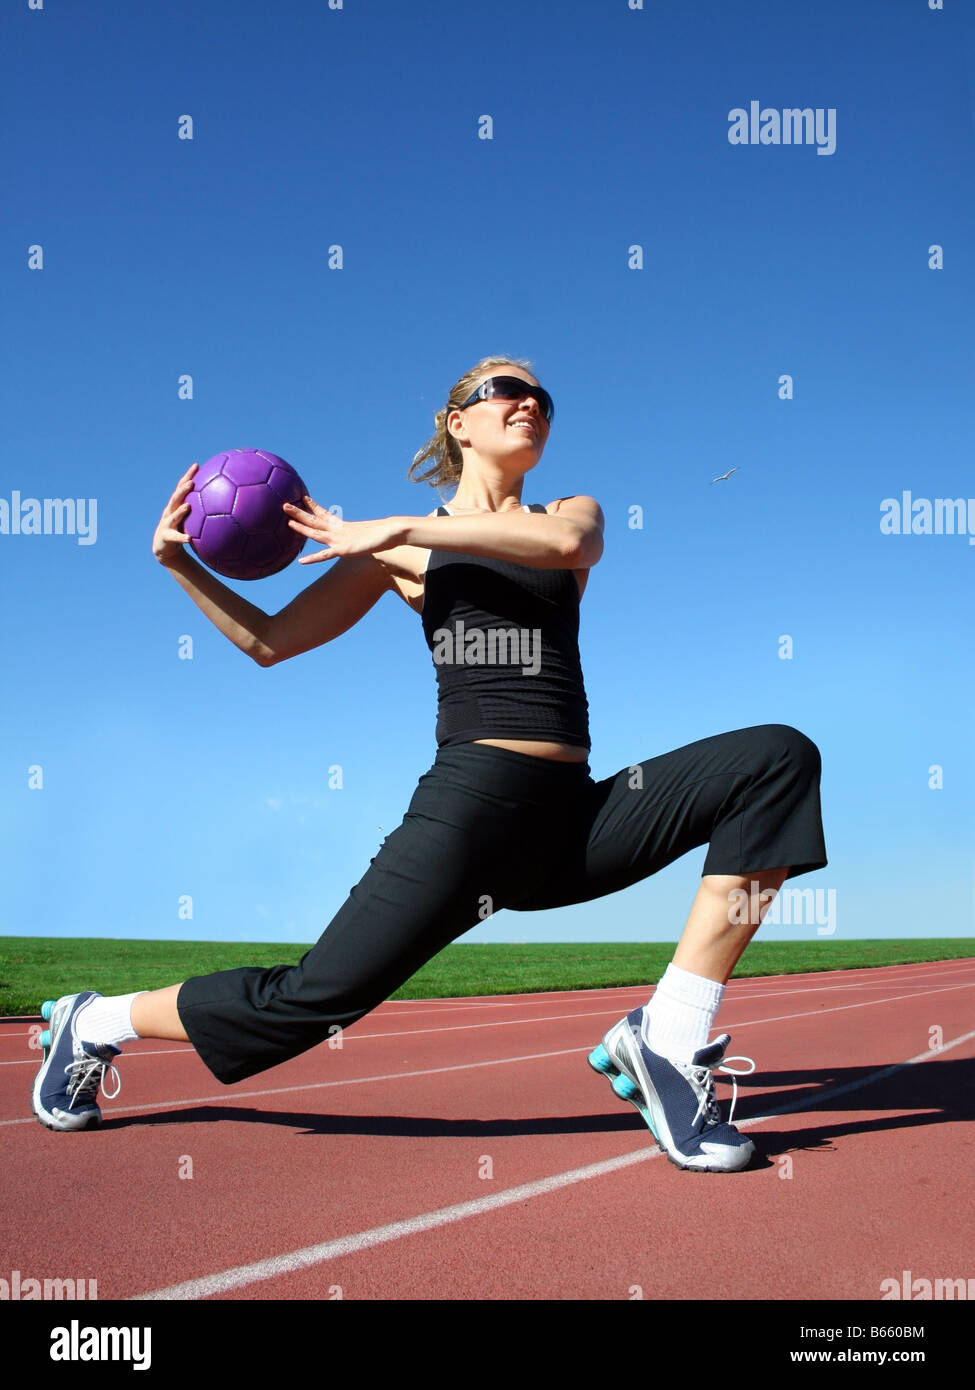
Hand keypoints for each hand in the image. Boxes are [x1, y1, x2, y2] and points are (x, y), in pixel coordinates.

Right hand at [152, 463, 197, 566]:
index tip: (196, 465)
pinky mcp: (166, 537)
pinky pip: (175, 537)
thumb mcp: (193, 520)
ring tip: (187, 506)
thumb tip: (229, 505)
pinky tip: (190, 538)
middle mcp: (170, 512)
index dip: (188, 476)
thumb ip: (205, 511)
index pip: (182, 487)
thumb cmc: (182, 530)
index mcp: (177, 505)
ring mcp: (166, 524)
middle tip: (191, 483)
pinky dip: (182, 537)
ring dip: (180, 511)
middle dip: (182, 489)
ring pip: (173, 516)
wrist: (165, 547)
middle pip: (175, 498)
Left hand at [284, 497, 401, 562]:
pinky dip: (313, 558)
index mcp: (343, 525)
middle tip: (285, 504)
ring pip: (315, 533)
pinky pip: (325, 555)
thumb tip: (369, 532)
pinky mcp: (344, 550)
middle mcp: (338, 530)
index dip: (313, 507)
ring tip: (287, 519)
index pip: (324, 514)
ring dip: (301, 526)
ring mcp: (340, 540)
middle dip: (299, 512)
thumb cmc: (386, 533)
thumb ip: (363, 533)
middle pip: (314, 520)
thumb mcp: (370, 533)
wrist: (392, 532)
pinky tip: (301, 561)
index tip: (304, 498)